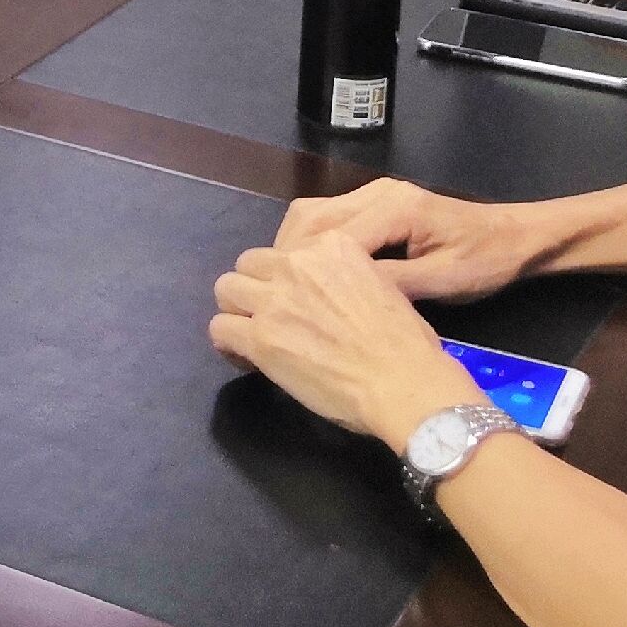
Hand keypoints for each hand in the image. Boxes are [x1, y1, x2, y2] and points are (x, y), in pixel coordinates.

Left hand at [209, 236, 481, 445]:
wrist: (402, 381)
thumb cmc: (406, 343)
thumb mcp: (381, 285)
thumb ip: (345, 277)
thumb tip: (326, 295)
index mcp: (331, 246)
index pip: (286, 250)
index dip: (285, 277)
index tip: (295, 302)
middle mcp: (297, 263)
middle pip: (249, 262)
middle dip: (255, 287)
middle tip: (267, 316)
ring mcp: (275, 299)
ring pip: (226, 288)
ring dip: (237, 310)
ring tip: (250, 335)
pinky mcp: (260, 337)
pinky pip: (220, 329)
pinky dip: (228, 344)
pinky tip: (245, 358)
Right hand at [271, 177, 547, 307]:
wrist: (517, 239)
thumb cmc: (486, 262)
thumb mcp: (443, 282)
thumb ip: (393, 286)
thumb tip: (341, 299)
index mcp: (393, 208)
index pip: (329, 235)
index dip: (302, 268)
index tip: (284, 301)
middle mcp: (378, 193)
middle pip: (312, 217)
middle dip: (288, 255)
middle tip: (274, 296)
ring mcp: (377, 195)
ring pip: (316, 215)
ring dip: (297, 249)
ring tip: (287, 288)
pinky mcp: (380, 206)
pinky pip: (332, 220)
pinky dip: (314, 245)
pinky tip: (312, 275)